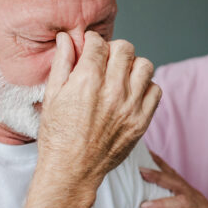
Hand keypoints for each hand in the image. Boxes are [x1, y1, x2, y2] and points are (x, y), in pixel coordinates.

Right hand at [38, 31, 160, 183]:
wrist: (72, 170)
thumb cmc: (57, 134)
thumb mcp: (51, 96)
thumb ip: (62, 63)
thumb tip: (66, 38)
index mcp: (87, 80)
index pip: (98, 42)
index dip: (92, 42)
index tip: (90, 49)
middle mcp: (112, 90)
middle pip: (125, 48)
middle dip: (113, 50)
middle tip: (106, 61)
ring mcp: (130, 106)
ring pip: (145, 65)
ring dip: (133, 66)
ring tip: (121, 76)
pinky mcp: (141, 121)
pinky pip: (156, 90)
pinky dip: (146, 87)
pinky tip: (131, 94)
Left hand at [139, 152, 207, 207]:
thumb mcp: (186, 206)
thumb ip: (169, 198)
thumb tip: (142, 196)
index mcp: (187, 191)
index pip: (171, 173)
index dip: (158, 162)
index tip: (141, 151)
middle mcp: (193, 196)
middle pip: (175, 182)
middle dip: (157, 176)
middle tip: (140, 172)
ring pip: (181, 202)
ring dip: (162, 203)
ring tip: (144, 206)